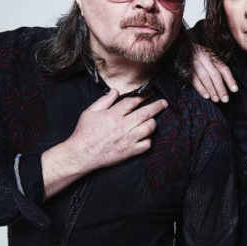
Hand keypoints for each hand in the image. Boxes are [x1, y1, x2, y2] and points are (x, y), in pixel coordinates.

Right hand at [42, 89, 166, 198]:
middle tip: (164, 103)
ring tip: (153, 120)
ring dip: (153, 122)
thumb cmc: (84, 133)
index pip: (132, 102)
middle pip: (145, 113)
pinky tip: (146, 136)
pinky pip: (147, 144)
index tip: (150, 93)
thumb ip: (104, 101)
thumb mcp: (90, 112)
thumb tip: (115, 91)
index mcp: (113, 115)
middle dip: (157, 106)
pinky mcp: (130, 151)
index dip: (143, 96)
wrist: (82, 154)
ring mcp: (128, 139)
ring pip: (149, 128)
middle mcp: (123, 126)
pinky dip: (149, 140)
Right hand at [191, 44, 236, 101]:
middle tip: (225, 99)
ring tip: (216, 100)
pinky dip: (200, 88)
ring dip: (211, 90)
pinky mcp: (186, 68)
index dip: (230, 80)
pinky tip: (206, 96)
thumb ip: (217, 65)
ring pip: (205, 78)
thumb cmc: (198, 53)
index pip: (223, 68)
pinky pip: (194, 80)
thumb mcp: (209, 55)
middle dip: (221, 88)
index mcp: (212, 55)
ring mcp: (195, 63)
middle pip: (215, 75)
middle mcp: (205, 58)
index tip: (235, 90)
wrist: (180, 46)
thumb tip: (227, 82)